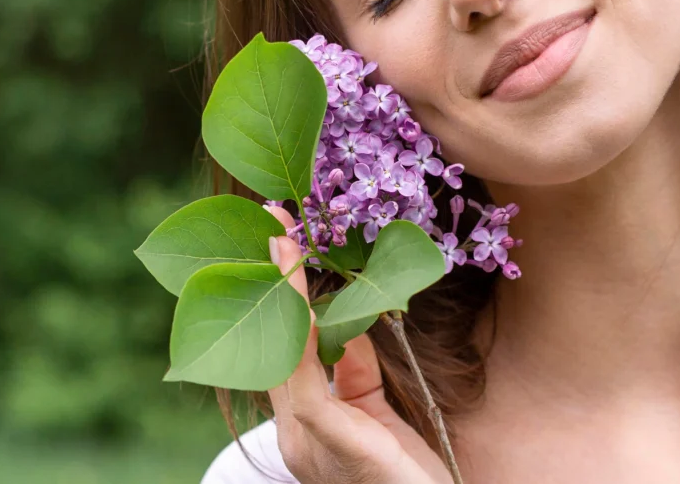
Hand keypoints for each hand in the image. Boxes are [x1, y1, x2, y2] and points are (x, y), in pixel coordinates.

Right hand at [264, 205, 453, 483]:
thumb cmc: (408, 475)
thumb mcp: (379, 412)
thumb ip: (355, 372)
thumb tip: (346, 322)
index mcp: (306, 425)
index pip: (284, 349)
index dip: (282, 296)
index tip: (282, 243)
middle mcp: (294, 432)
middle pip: (272, 343)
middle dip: (270, 281)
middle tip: (272, 222)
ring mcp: (305, 439)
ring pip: (282, 351)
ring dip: (283, 290)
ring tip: (283, 238)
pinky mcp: (328, 441)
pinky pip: (305, 375)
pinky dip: (301, 324)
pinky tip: (301, 288)